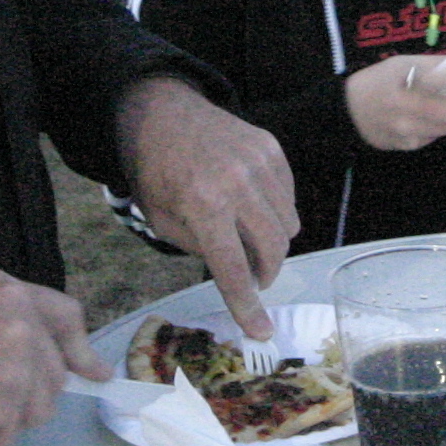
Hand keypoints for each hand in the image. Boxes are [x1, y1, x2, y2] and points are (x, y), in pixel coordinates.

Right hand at [0, 266, 101, 445]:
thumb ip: (12, 321)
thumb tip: (81, 363)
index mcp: (6, 289)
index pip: (64, 316)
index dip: (79, 349)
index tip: (94, 372)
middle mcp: (18, 317)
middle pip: (54, 375)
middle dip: (25, 397)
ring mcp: (15, 359)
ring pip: (37, 410)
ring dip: (2, 421)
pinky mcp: (4, 399)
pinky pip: (7, 435)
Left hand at [116, 77, 299, 336]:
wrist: (162, 114)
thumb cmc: (156, 174)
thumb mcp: (162, 222)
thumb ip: (201, 250)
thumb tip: (238, 274)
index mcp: (204, 206)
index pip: (234, 269)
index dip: (248, 306)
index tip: (261, 331)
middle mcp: (238, 184)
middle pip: (273, 249)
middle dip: (266, 274)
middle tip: (253, 278)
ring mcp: (260, 163)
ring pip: (288, 225)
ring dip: (273, 243)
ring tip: (249, 237)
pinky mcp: (272, 149)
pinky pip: (289, 197)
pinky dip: (276, 212)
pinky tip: (253, 207)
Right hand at [345, 55, 445, 153]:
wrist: (347, 112)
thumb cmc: (380, 80)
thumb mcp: (402, 63)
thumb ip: (435, 66)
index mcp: (402, 80)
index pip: (438, 78)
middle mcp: (405, 108)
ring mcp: (407, 131)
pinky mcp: (408, 145)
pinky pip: (437, 135)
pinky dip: (445, 125)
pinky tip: (437, 116)